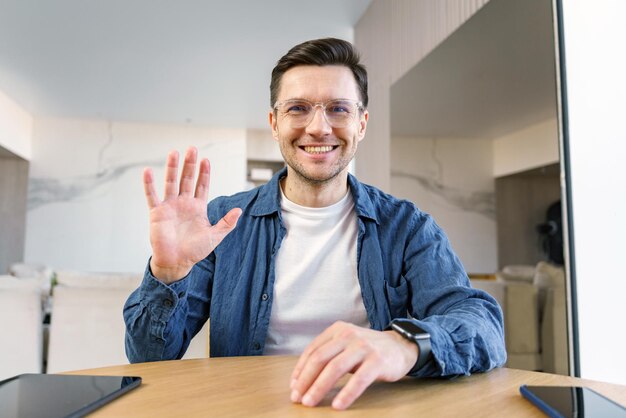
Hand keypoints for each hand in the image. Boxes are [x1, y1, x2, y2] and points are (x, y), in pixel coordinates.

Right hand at [143, 147, 241, 282]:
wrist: (176, 262)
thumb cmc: (195, 250)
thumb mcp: (215, 236)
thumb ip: (227, 223)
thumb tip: (239, 210)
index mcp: (198, 207)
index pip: (202, 185)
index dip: (204, 173)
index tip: (206, 160)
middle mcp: (183, 203)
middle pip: (187, 179)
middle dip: (190, 164)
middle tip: (192, 148)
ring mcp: (170, 206)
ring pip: (171, 182)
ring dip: (172, 168)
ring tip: (174, 153)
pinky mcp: (157, 212)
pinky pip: (152, 196)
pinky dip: (149, 184)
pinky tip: (148, 171)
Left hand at [290, 321, 418, 409]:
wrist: (400, 346)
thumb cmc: (367, 349)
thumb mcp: (346, 344)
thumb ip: (328, 354)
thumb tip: (302, 378)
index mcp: (337, 330)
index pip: (312, 350)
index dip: (300, 370)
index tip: (293, 387)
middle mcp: (348, 335)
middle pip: (320, 359)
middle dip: (305, 380)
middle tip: (297, 398)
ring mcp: (363, 347)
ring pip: (335, 368)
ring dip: (319, 387)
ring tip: (310, 402)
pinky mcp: (377, 360)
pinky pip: (358, 380)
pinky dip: (346, 393)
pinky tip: (338, 405)